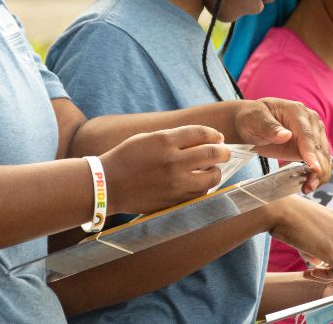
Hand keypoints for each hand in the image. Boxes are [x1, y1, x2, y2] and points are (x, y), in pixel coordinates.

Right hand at [99, 125, 229, 214]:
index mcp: (165, 140)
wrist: (107, 185)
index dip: (214, 134)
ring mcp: (175, 182)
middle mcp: (173, 160)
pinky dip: (204, 187)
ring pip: (211, 176)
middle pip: (212, 153)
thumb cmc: (126, 158)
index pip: (201, 133)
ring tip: (213, 169)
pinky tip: (201, 183)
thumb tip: (201, 138)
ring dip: (216, 171)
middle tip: (225, 152)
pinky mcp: (174, 200)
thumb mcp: (147, 138)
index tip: (218, 137)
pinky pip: (200, 193)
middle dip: (223, 151)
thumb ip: (173, 137)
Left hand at [232, 98, 330, 191]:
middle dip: (318, 168)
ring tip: (308, 188)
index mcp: (296, 111)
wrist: (250, 123)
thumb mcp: (255, 120)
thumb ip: (269, 127)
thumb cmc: (252, 118)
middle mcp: (309, 121)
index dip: (311, 152)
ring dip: (319, 174)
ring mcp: (313, 134)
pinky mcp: (311, 147)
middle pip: (319, 147)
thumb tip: (286, 135)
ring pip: (323, 156)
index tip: (314, 168)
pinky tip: (309, 184)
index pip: (307, 134)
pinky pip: (319, 161)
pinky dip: (317, 174)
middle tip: (309, 186)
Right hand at [267, 195, 332, 276]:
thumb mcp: (302, 228)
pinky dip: (328, 277)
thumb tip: (318, 263)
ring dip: (330, 274)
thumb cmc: (281, 216)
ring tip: (311, 274)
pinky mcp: (329, 248)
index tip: (315, 263)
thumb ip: (313, 244)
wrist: (275, 209)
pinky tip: (311, 274)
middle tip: (314, 271)